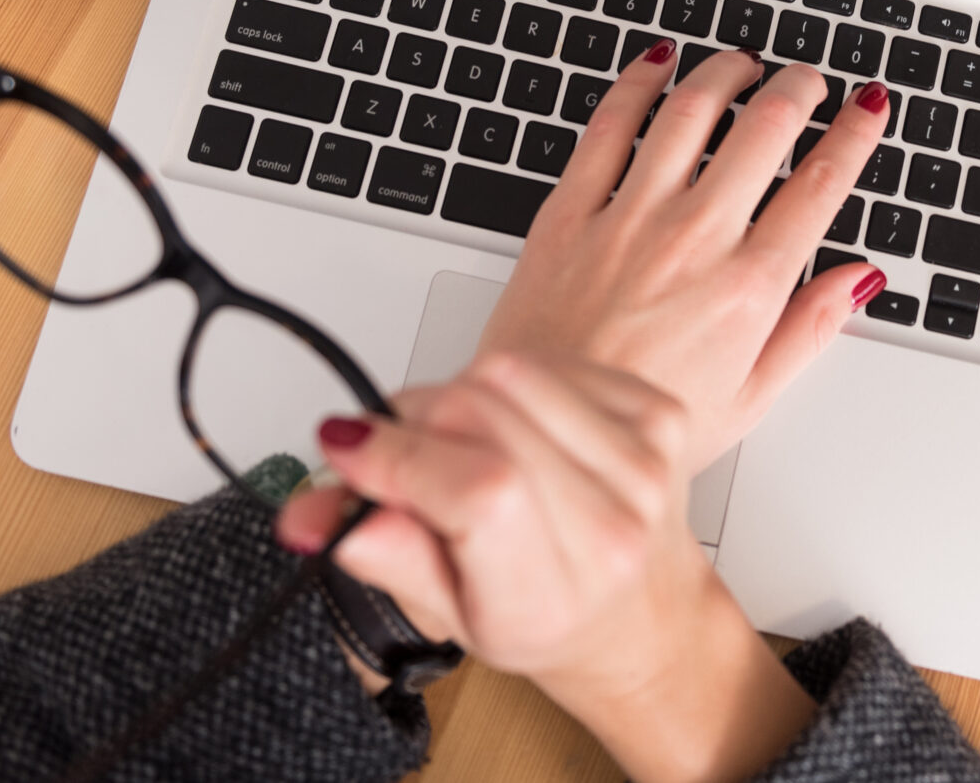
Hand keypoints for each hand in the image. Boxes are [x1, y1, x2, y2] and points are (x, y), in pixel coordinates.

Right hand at [278, 353, 816, 782]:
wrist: (639, 611)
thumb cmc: (548, 616)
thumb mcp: (452, 617)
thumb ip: (386, 557)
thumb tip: (319, 515)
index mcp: (551, 597)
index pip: (478, 493)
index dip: (398, 456)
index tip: (344, 447)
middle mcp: (609, 527)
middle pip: (480, 414)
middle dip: (411, 420)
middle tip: (396, 452)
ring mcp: (643, 463)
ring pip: (509, 373)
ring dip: (457, 395)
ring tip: (459, 444)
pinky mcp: (659, 413)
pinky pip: (549, 361)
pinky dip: (510, 384)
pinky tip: (514, 429)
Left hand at [478, 42, 892, 471]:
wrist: (540, 438)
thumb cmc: (639, 429)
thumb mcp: (750, 397)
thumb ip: (810, 328)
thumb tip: (857, 280)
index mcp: (748, 287)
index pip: (821, 183)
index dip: (855, 133)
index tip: (867, 107)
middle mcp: (695, 239)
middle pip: (766, 128)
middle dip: (800, 88)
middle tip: (809, 79)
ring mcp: (630, 218)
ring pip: (693, 110)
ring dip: (728, 72)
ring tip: (744, 63)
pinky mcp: (571, 211)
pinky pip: (611, 125)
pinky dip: (640, 83)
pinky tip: (657, 64)